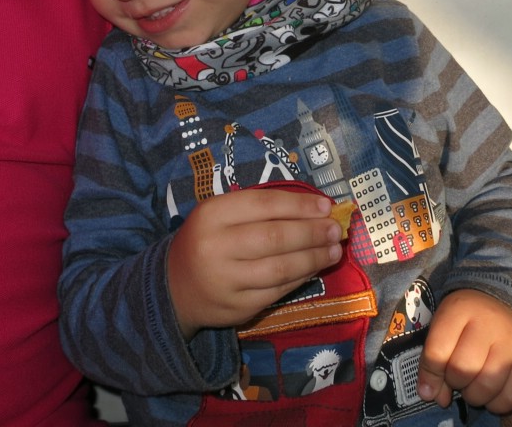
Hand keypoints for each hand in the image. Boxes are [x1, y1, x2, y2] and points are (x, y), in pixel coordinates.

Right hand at [167, 188, 342, 339]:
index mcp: (212, 215)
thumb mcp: (221, 214)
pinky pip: (278, 291)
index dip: (300, 204)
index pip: (264, 205)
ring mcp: (227, 281)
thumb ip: (261, 209)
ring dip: (313, 258)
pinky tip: (314, 268)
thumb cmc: (206, 240)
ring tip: (334, 250)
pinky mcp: (238, 308)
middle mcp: (216, 247)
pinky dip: (301, 278)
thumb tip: (315, 208)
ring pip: (280, 268)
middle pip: (275, 237)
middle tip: (337, 229)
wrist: (174, 288)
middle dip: (312, 232)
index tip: (327, 205)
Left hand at [417, 289, 511, 413]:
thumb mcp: (443, 329)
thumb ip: (433, 361)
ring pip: (486, 387)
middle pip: (462, 370)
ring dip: (473, 395)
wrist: (502, 305)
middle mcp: (488, 323)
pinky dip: (496, 404)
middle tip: (456, 377)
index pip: (437, 351)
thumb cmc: (465, 321)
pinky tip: (490, 394)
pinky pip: (511, 397)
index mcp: (460, 309)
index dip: (430, 374)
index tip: (429, 385)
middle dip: (453, 382)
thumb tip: (430, 395)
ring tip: (472, 385)